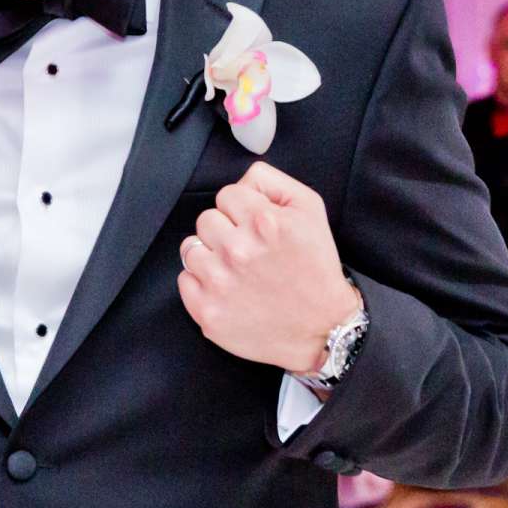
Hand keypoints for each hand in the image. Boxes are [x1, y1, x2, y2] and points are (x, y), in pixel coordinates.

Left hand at [178, 162, 358, 374]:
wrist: (322, 327)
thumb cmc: (315, 268)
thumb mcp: (310, 210)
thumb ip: (271, 182)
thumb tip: (240, 180)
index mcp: (264, 223)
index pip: (226, 194)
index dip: (242, 210)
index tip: (256, 227)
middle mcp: (238, 250)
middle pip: (206, 219)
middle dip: (226, 231)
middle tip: (249, 251)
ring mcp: (219, 282)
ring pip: (191, 248)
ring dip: (211, 256)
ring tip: (237, 270)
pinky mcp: (206, 310)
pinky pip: (184, 279)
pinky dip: (202, 283)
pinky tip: (228, 289)